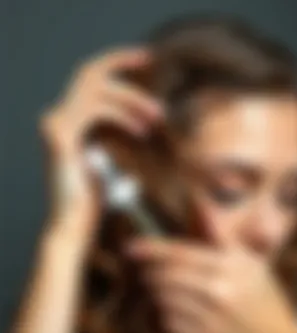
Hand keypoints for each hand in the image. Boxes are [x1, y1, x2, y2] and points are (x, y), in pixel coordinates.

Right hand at [40, 47, 162, 239]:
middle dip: (123, 65)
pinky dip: (121, 114)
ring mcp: (56, 124)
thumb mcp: (114, 161)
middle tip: (154, 64)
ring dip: (131, 97)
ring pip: (94, 87)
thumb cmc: (97, 199)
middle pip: (89, 73)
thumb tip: (147, 124)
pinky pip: (95, 110)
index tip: (147, 60)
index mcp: (73, 121)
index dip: (117, 64)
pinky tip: (142, 130)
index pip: (92, 81)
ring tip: (158, 115)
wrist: (76, 226)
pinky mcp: (59, 135)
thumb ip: (120, 140)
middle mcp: (60, 117)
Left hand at [125, 237, 296, 332]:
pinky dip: (168, 315)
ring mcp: (213, 317)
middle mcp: (220, 290)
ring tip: (168, 292)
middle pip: (164, 276)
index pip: (180, 253)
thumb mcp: (248, 260)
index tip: (129, 246)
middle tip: (149, 272)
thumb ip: (218, 234)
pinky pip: (169, 323)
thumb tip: (196, 197)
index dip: (151, 248)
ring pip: (163, 299)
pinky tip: (182, 312)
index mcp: (230, 265)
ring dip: (158, 294)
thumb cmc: (262, 295)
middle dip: (150, 273)